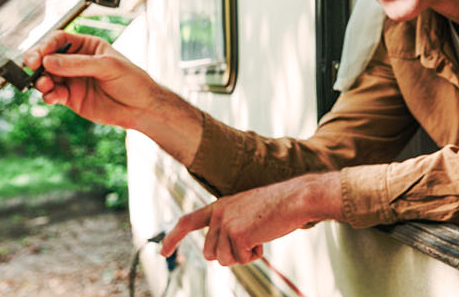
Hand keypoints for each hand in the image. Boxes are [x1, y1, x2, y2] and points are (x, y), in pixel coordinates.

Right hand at [21, 32, 164, 130]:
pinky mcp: (71, 98)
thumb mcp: (107, 66)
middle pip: (48, 58)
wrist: (141, 107)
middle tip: (31, 66)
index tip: (39, 54)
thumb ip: (78, 64)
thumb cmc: (132, 80)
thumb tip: (49, 61)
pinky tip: (51, 96)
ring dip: (41, 80)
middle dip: (37, 61)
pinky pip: (53, 94)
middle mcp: (76, 62)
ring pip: (47, 77)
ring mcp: (72, 80)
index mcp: (86, 46)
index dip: (46, 45)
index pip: (59, 40)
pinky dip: (48, 95)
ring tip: (43, 84)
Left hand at [159, 172, 341, 265]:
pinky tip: (264, 237)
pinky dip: (255, 254)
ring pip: (224, 259)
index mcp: (219, 206)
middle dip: (230, 254)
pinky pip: (241, 259)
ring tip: (259, 235)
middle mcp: (218, 213)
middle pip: (211, 253)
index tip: (163, 253)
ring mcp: (226, 223)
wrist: (295, 198)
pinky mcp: (237, 234)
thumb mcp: (247, 211)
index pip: (188, 221)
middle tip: (251, 239)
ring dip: (243, 255)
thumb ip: (230, 226)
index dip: (173, 238)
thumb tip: (217, 253)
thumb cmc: (277, 206)